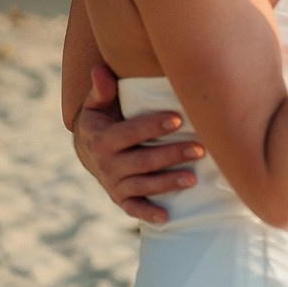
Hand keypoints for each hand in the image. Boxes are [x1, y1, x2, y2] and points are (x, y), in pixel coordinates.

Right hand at [71, 64, 202, 225]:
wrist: (87, 149)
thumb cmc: (102, 119)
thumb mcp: (97, 104)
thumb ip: (103, 89)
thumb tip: (101, 69)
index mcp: (102, 139)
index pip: (130, 133)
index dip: (152, 126)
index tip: (178, 119)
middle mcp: (106, 164)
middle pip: (142, 160)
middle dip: (171, 154)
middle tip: (200, 148)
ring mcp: (113, 183)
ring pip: (143, 185)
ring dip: (168, 183)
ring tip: (193, 179)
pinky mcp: (120, 198)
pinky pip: (133, 208)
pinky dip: (148, 213)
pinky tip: (167, 217)